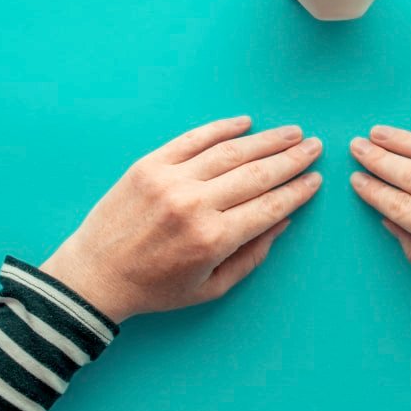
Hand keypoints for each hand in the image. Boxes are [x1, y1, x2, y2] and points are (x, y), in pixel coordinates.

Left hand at [41, 116, 322, 322]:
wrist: (95, 275)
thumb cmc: (156, 288)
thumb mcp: (211, 288)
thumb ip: (251, 256)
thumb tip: (283, 220)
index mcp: (213, 239)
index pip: (269, 206)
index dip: (297, 191)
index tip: (316, 179)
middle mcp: (195, 204)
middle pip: (257, 173)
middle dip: (291, 158)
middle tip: (314, 147)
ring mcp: (171, 180)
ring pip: (231, 151)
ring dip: (267, 139)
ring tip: (291, 132)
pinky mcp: (150, 164)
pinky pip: (193, 138)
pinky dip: (222, 128)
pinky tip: (245, 123)